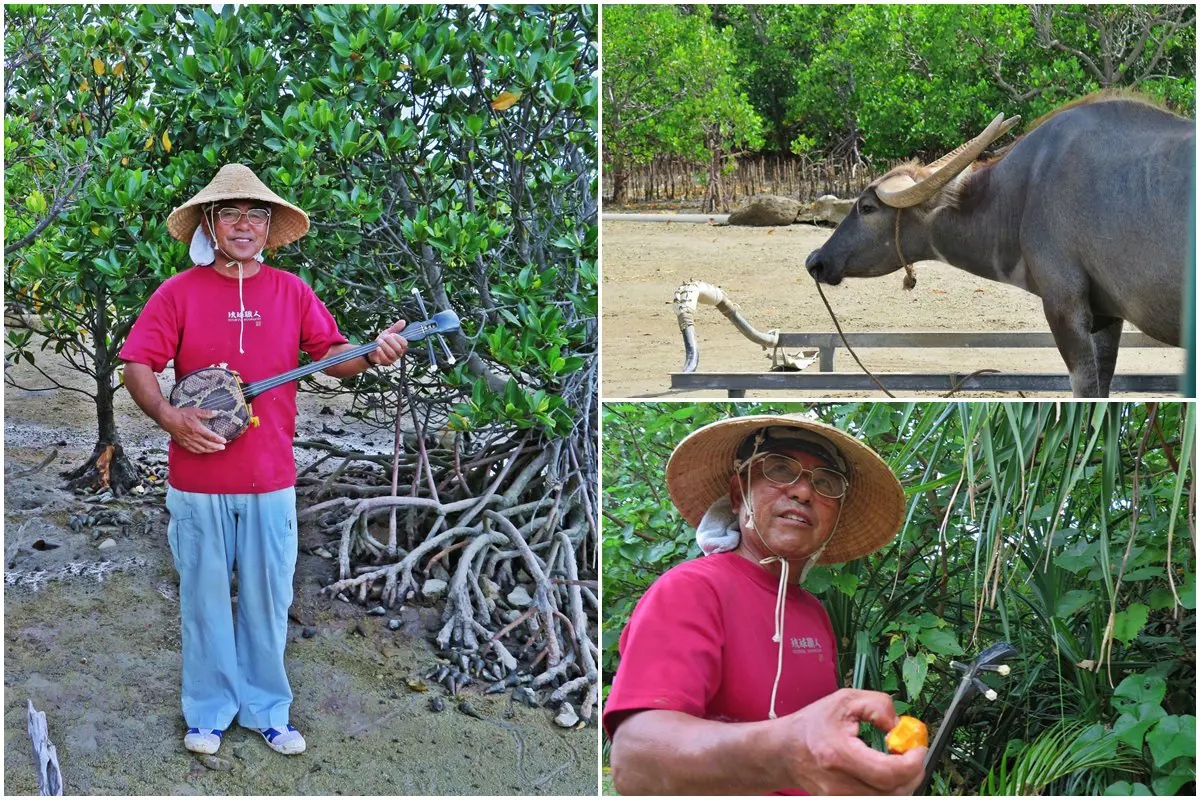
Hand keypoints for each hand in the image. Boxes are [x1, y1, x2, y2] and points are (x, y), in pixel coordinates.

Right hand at [164, 407, 227, 453]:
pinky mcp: (183, 443)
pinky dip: (200, 452)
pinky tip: (204, 451)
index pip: (211, 436)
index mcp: (197, 429)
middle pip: (207, 444)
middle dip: (216, 447)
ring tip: (216, 450)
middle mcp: (193, 437)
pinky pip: (193, 450)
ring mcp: (188, 441)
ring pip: (201, 449)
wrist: (168, 419)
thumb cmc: (181, 415)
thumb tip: (216, 412)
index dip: (218, 439)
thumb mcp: (195, 411)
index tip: (224, 441)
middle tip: (223, 447)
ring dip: (209, 450)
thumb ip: (206, 413)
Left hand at [368, 320, 407, 365]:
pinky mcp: (386, 362)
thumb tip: (403, 321)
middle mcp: (399, 353)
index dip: (398, 338)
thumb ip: (396, 328)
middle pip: (398, 348)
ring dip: (384, 345)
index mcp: (402, 346)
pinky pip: (385, 359)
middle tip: (384, 336)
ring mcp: (393, 358)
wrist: (373, 349)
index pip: (404, 343)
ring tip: (379, 341)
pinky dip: (381, 352)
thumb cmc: (383, 341)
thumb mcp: (388, 332)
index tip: (392, 334)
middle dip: (390, 341)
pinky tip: (378, 348)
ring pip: (392, 353)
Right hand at [776, 688, 926, 794]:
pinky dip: (890, 789)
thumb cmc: (811, 725)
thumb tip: (899, 726)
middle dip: (913, 772)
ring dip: (904, 782)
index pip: (887, 773)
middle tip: (914, 753)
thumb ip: (878, 706)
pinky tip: (887, 772)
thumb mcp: (845, 700)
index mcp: (838, 754)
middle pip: (893, 792)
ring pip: (888, 799)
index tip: (917, 747)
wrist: (784, 751)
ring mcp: (840, 797)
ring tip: (901, 761)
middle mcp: (839, 783)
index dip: (912, 763)